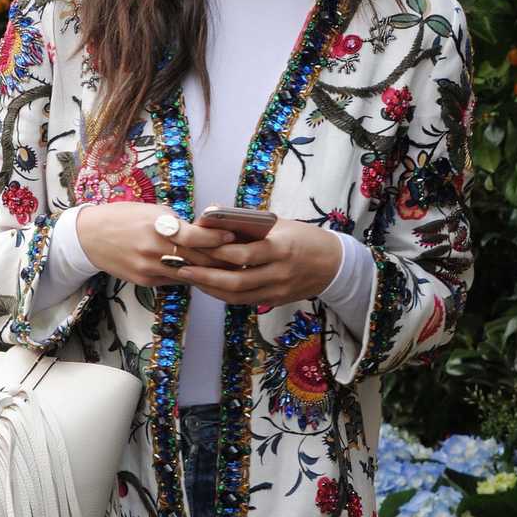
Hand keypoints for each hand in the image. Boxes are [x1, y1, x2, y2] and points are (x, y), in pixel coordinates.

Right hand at [76, 202, 235, 285]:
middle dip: (220, 258)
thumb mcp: (152, 211)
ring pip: (188, 274)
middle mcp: (154, 250)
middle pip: (196, 259)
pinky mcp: (144, 281)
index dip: (217, 238)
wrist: (90, 237)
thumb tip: (206, 231)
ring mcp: (149, 269)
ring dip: (208, 271)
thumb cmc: (124, 218)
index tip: (232, 235)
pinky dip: (189, 276)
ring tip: (227, 267)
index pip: (196, 237)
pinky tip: (202, 273)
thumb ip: (178, 223)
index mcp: (157, 227)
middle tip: (240, 256)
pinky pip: (174, 281)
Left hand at [178, 218, 341, 308]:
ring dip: (209, 288)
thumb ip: (246, 224)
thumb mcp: (278, 224)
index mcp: (281, 248)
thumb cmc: (303, 237)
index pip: (242, 254)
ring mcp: (277, 290)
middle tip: (181, 268)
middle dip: (205, 276)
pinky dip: (223, 294)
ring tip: (189, 278)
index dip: (215, 252)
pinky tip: (208, 286)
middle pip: (235, 281)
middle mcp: (279, 272)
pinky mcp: (276, 301)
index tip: (192, 245)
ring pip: (237, 295)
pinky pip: (244, 301)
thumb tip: (210, 216)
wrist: (334, 264)